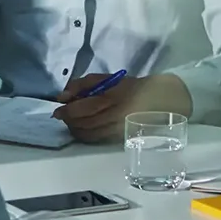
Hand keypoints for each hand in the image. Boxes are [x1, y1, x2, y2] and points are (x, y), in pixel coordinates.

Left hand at [54, 72, 190, 144]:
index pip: (84, 108)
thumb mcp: (108, 79)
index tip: (57, 110)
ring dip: (75, 130)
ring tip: (72, 122)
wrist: (163, 100)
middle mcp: (117, 116)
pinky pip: (98, 140)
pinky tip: (83, 130)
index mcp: (114, 97)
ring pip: (89, 135)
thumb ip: (83, 85)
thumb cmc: (132, 87)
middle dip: (69, 121)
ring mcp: (120, 129)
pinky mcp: (122, 139)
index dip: (67, 111)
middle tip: (62, 116)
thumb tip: (62, 96)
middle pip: (85, 123)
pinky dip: (86, 136)